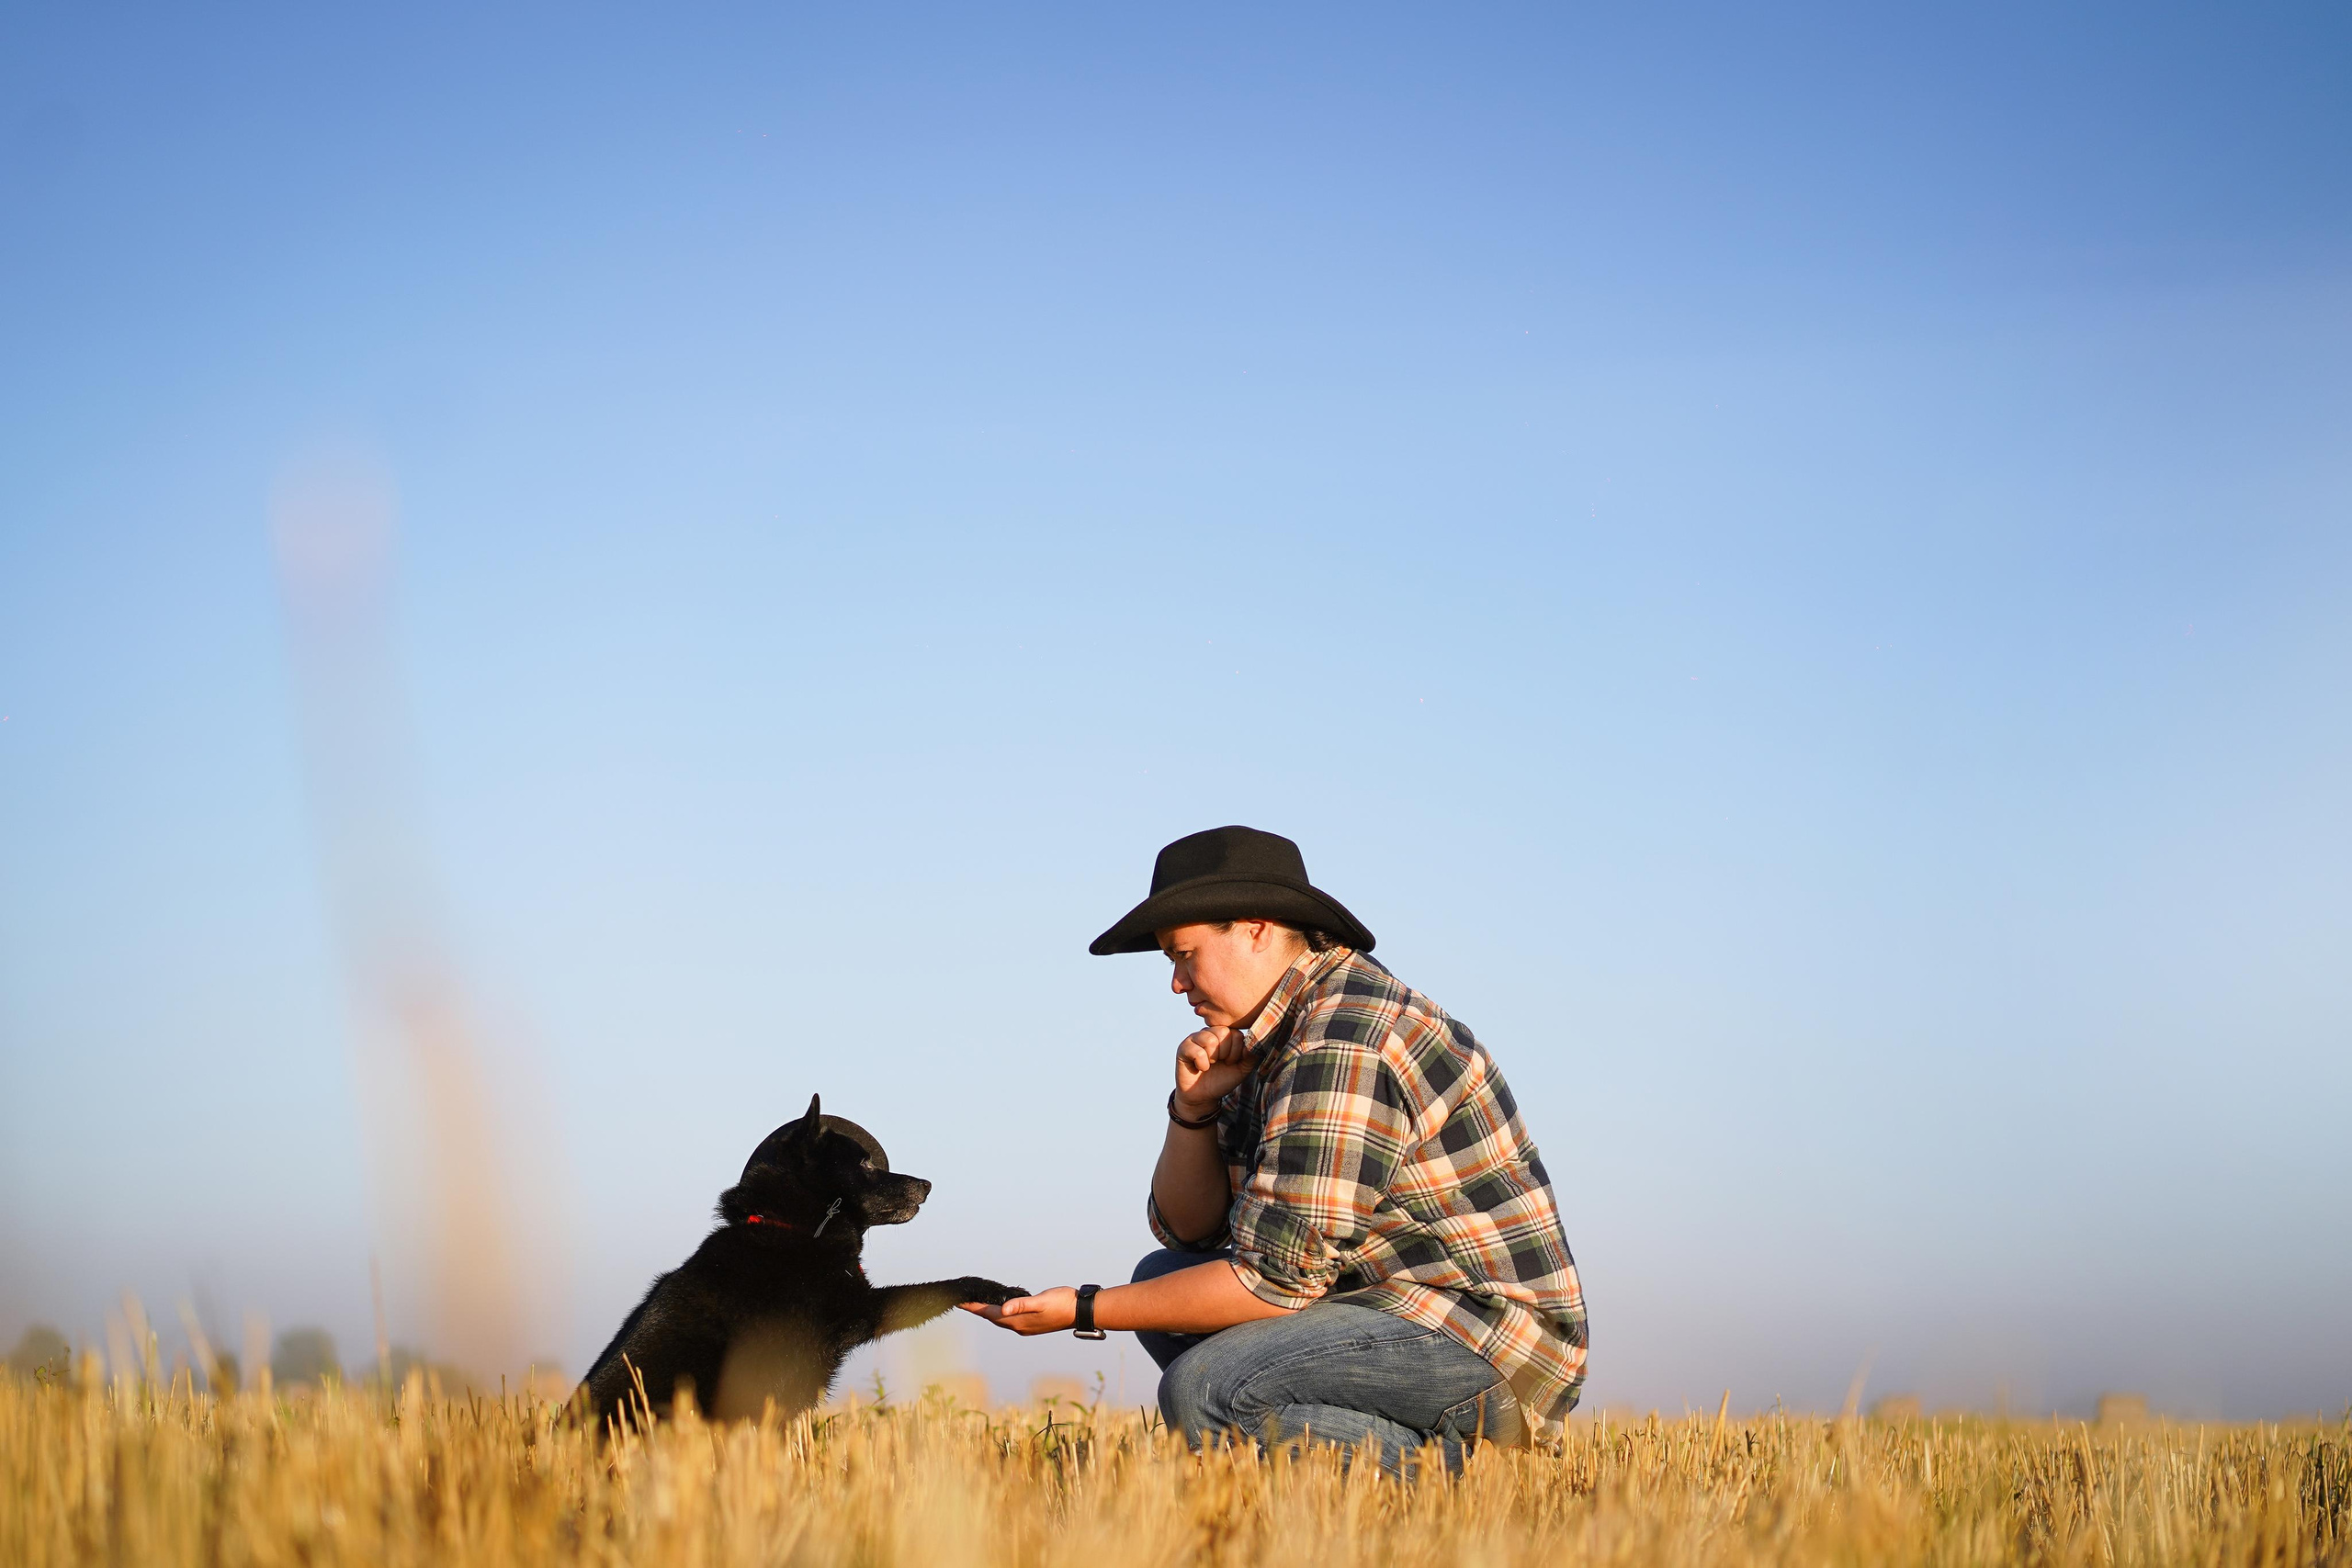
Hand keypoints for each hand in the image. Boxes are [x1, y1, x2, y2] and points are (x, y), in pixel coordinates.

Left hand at [961, 1286, 1077, 1335]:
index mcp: (1018, 1321)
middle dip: (977, 1310)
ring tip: (976, 1304)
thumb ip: (1021, 1304)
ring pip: (1000, 1319)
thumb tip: (1003, 1310)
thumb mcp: (1041, 1301)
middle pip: (992, 1317)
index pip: (990, 1313)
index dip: (974, 1307)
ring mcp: (1025, 1326)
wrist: (1080, 1312)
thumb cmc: (1062, 1303)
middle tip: (962, 1302)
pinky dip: (999, 1313)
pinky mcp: (1031, 1323)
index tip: (960, 1302)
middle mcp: (1019, 1326)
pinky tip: (1000, 1308)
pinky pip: (1009, 1319)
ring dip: (987, 1312)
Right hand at [1173, 1026, 1251, 1119]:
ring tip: (1210, 1065)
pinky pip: (1196, 1050)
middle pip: (1222, 1032)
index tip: (1230, 1062)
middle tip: (1220, 1063)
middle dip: (1225, 1053)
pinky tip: (1200, 1068)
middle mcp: (1209, 1033)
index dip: (1236, 1051)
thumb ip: (1251, 1055)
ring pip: (1209, 1039)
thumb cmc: (1223, 1080)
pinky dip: (1202, 1063)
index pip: (1235, 1033)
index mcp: (1224, 1035)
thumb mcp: (1242, 1069)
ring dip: (1213, 1058)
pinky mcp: (1183, 1048)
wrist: (1204, 1097)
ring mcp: (1195, 1038)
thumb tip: (1255, 1042)